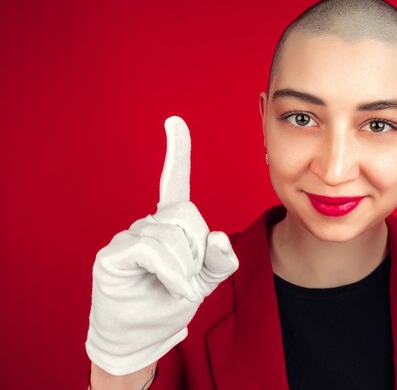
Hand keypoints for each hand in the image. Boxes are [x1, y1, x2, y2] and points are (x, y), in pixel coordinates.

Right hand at [85, 116, 238, 375]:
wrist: (142, 337)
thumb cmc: (170, 303)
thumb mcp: (205, 281)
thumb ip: (218, 260)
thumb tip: (219, 236)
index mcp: (170, 226)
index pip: (174, 183)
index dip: (177, 153)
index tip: (174, 122)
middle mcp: (148, 225)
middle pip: (186, 213)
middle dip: (198, 249)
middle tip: (190, 278)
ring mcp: (128, 236)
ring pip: (172, 234)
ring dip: (186, 268)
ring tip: (178, 288)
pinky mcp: (114, 254)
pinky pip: (152, 249)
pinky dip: (173, 272)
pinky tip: (175, 289)